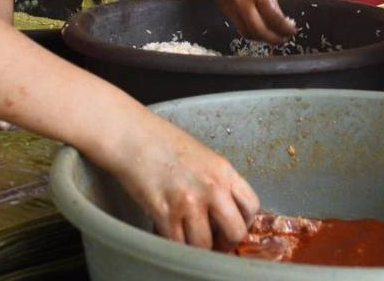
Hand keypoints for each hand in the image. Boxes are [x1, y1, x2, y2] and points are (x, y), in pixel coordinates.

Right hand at [105, 114, 259, 250]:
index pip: (251, 206)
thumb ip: (217, 181)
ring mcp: (189, 202)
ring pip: (204, 244)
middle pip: (234, 232)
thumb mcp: (202, 156)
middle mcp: (211, 187)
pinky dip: (175, 244)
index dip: (244, 221)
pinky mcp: (165, 213)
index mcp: (223, 170)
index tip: (233, 226)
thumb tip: (223, 210)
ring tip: (189, 238)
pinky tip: (170, 232)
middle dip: (225, 243)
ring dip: (197, 247)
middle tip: (215, 242)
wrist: (132, 136)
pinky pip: (178, 244)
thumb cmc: (162, 142)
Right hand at [206, 0, 295, 43]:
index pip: (274, 19)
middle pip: (258, 31)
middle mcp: (243, 3)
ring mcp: (231, 7)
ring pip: (246, 32)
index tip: (292, 32)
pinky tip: (256, 26)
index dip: (285, 29)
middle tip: (282, 40)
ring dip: (259, 37)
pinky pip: (237, 25)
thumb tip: (280, 20)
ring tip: (269, 35)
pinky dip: (249, 28)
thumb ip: (272, 1)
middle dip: (273, 39)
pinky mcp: (223, 9)